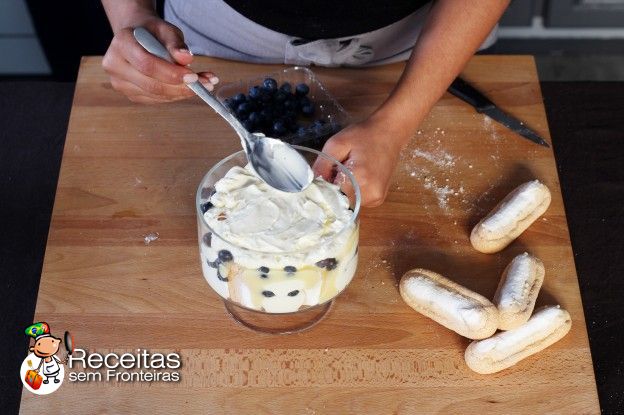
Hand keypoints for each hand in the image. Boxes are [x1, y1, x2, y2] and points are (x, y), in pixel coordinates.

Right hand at [102, 16, 217, 103]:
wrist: (137, 38)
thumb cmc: (153, 33)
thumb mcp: (166, 30)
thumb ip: (175, 43)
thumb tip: (186, 58)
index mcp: (121, 43)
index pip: (147, 64)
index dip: (171, 73)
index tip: (194, 76)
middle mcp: (115, 65)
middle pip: (151, 84)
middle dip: (181, 87)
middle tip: (206, 84)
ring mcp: (120, 83)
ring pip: (155, 95)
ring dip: (182, 93)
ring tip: (203, 85)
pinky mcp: (130, 94)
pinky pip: (156, 100)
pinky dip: (175, 96)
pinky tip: (188, 88)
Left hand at [313, 117, 409, 206]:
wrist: (390, 133)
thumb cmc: (363, 135)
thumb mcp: (337, 144)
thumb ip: (322, 165)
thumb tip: (311, 184)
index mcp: (360, 179)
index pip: (331, 196)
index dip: (323, 188)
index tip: (323, 176)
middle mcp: (371, 194)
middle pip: (340, 202)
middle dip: (333, 189)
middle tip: (337, 170)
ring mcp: (376, 199)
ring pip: (348, 203)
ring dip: (343, 191)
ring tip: (348, 171)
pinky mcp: (378, 199)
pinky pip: (358, 200)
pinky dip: (352, 191)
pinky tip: (356, 177)